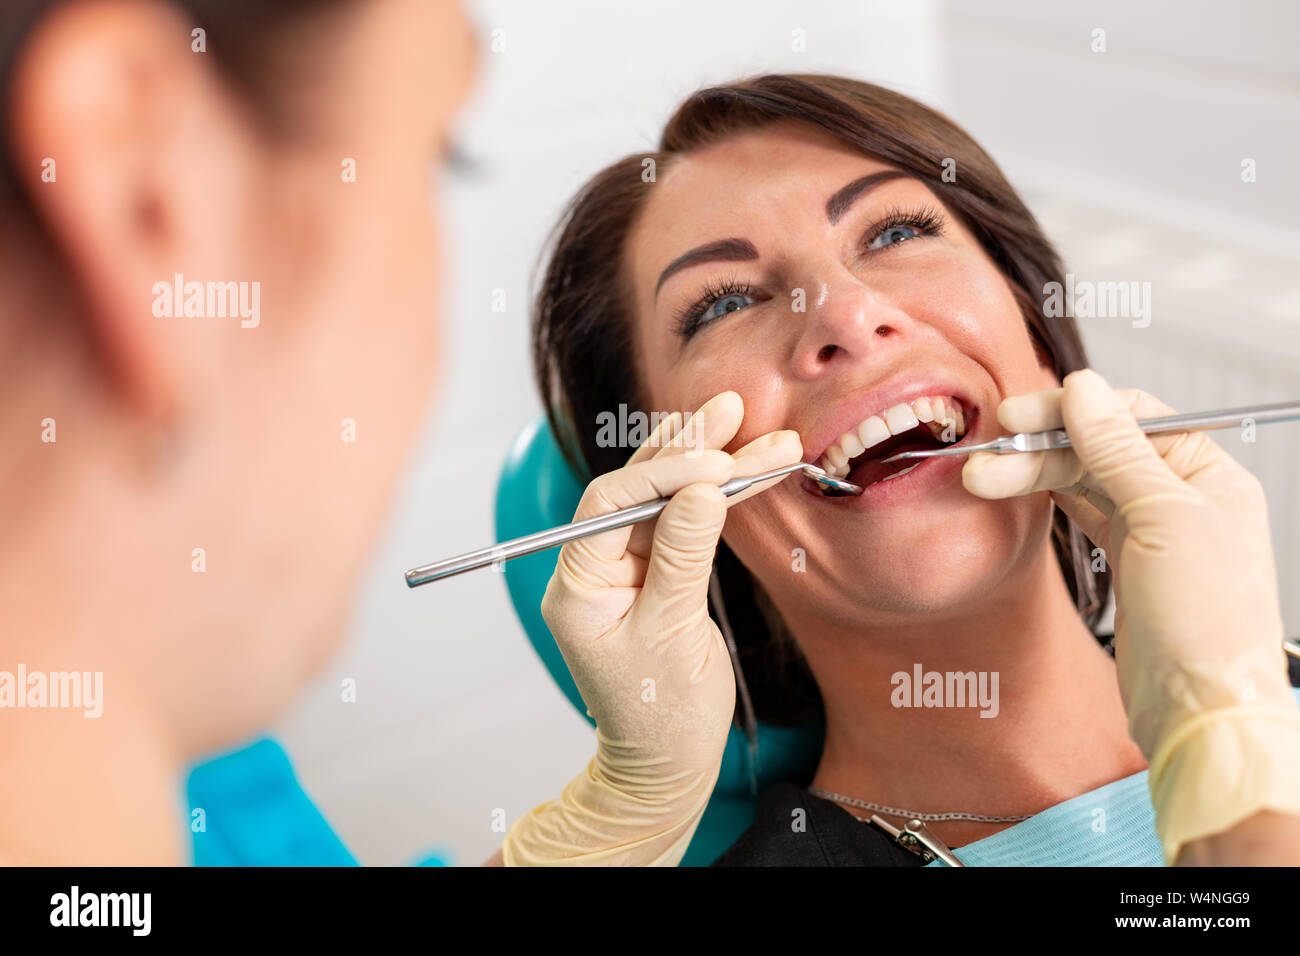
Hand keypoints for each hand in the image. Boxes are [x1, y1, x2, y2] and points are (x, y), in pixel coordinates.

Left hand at [501, 391, 800, 864]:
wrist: (665, 765)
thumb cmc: (661, 716)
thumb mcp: (673, 635)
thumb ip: (683, 557)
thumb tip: (701, 489)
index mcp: (578, 584)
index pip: (610, 503)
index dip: (663, 473)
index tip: (717, 466)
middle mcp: (595, 566)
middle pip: (638, 487)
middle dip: (687, 448)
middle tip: (733, 409)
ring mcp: (627, 567)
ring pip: (668, 499)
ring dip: (714, 464)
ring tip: (757, 428)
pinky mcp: (658, 573)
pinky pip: (687, 523)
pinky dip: (721, 497)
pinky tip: (750, 465)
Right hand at [963, 368, 1299, 863]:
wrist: (1201, 713)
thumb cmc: (1207, 625)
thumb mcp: (1162, 519)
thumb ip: (1119, 451)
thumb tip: (1086, 391)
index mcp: (1209, 475)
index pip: (1134, 416)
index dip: (1073, 410)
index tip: (1021, 413)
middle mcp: (1182, 497)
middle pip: (1100, 448)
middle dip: (1038, 448)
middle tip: (987, 453)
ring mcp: (1153, 531)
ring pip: (1083, 481)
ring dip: (1031, 475)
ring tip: (980, 477)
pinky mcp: (1126, 564)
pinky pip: (1082, 513)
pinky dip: (1046, 500)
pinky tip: (1015, 492)